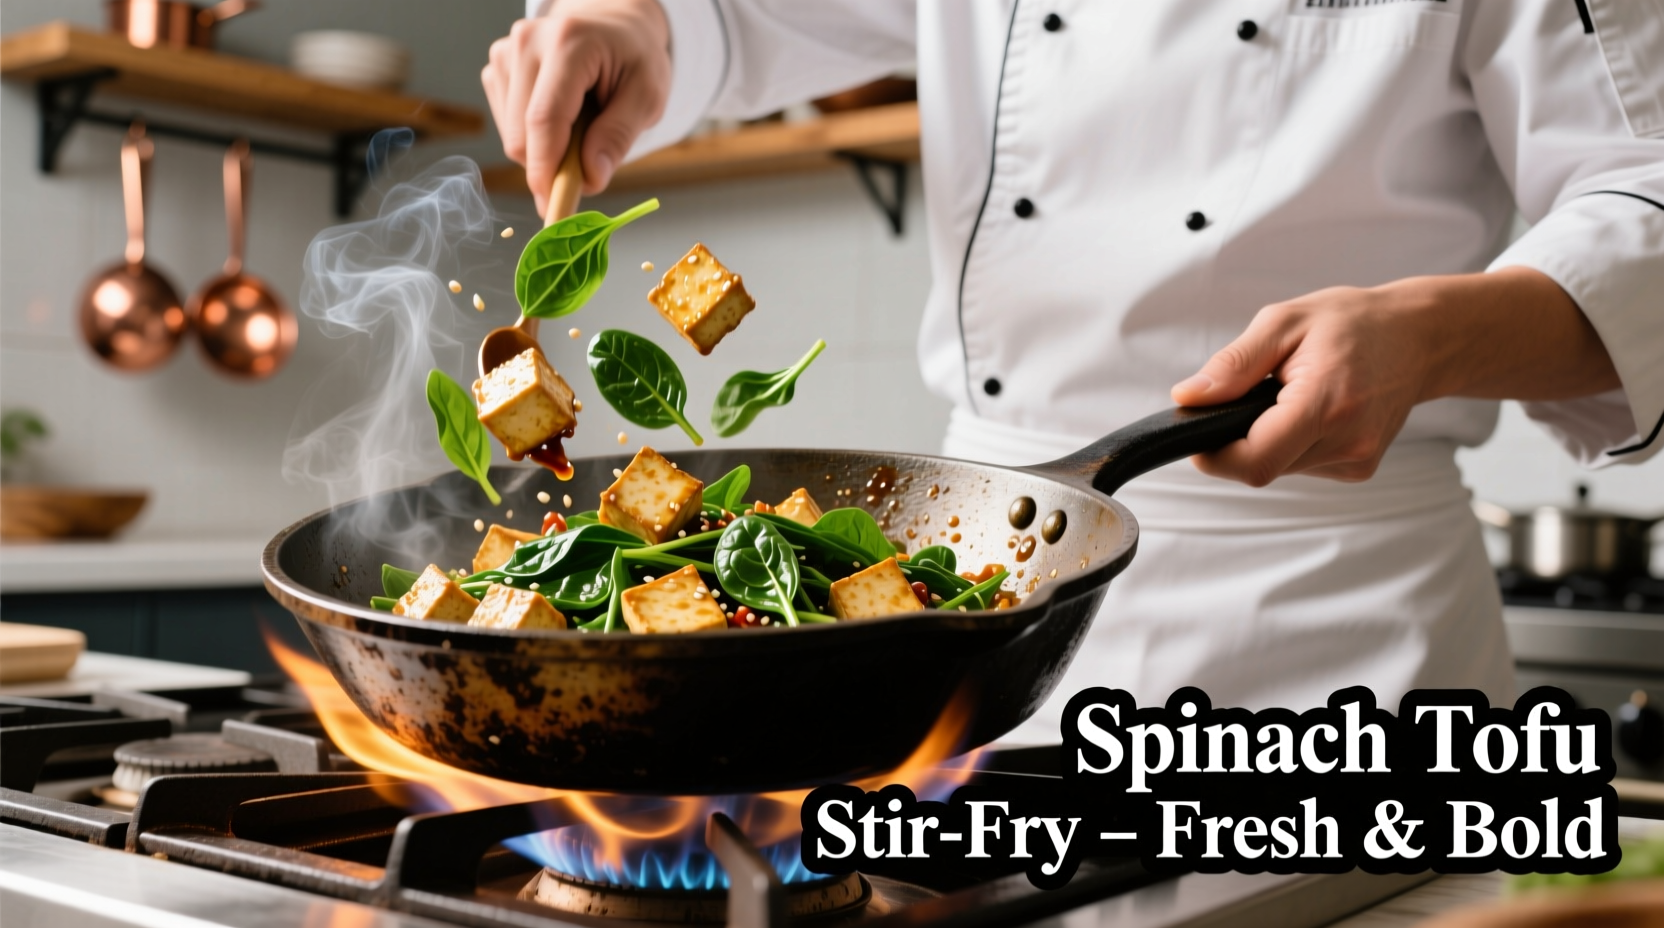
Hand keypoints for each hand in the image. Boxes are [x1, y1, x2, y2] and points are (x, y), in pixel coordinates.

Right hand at [483, 0, 670, 213]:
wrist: (614, 25)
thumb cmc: (634, 58)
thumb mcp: (648, 95)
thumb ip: (619, 135)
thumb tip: (590, 178)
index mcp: (569, 42)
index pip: (544, 119)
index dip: (546, 170)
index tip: (554, 207)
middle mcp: (528, 41)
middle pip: (521, 134)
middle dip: (552, 165)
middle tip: (589, 165)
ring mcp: (506, 52)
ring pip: (511, 135)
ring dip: (545, 149)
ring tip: (581, 124)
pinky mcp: (497, 67)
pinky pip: (507, 126)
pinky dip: (535, 136)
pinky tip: (561, 115)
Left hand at [1170, 268, 1619, 485]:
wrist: (1420, 337)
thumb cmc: (1354, 323)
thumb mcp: (1283, 323)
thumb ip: (1233, 365)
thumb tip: (1188, 397)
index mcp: (1326, 402)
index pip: (1256, 460)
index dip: (1215, 456)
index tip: (1198, 435)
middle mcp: (1348, 440)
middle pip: (1262, 467)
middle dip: (1239, 439)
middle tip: (1251, 396)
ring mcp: (1357, 459)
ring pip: (1280, 468)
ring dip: (1267, 439)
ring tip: (1289, 395)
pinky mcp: (1359, 468)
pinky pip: (1302, 465)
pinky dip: (1291, 442)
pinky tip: (1310, 410)